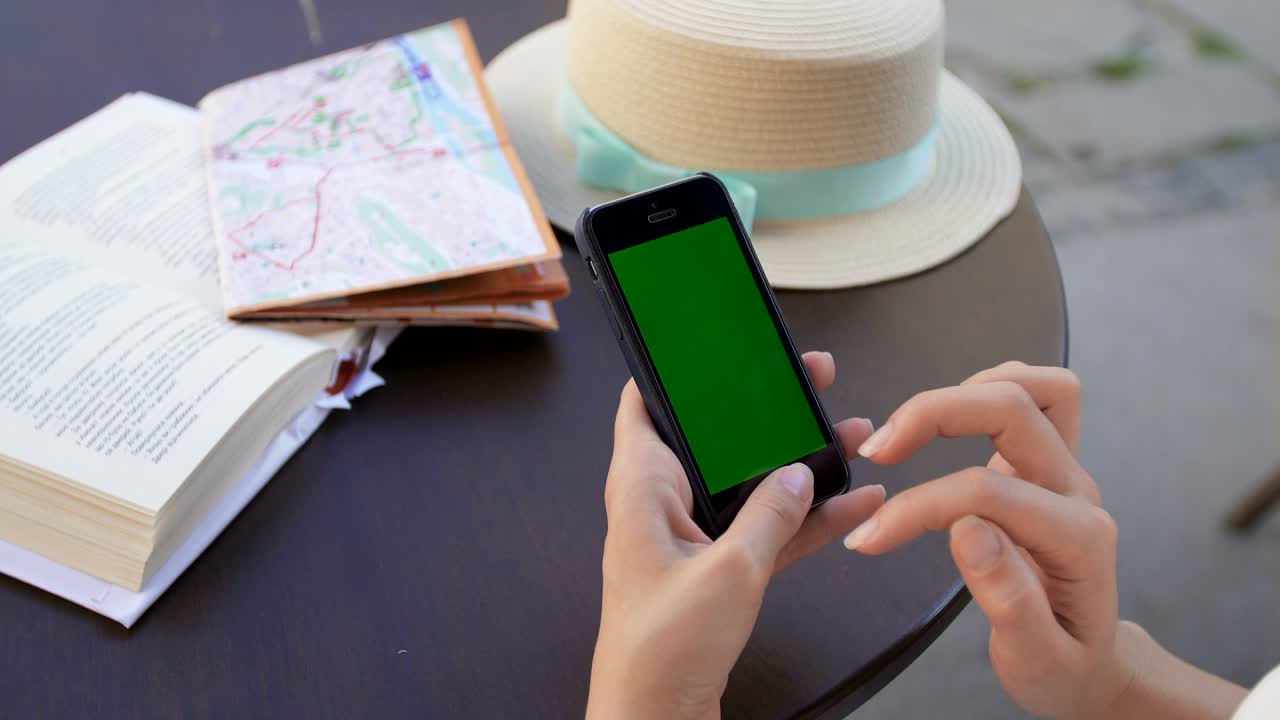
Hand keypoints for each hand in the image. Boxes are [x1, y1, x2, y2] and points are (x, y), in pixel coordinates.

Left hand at [586, 351, 885, 719]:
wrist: (655, 715)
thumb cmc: (658, 649)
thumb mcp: (729, 571)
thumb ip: (770, 516)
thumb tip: (797, 474)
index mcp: (641, 488)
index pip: (643, 405)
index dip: (676, 370)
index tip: (711, 344)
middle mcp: (662, 504)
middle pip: (714, 439)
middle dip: (761, 412)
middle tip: (804, 382)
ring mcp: (691, 537)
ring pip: (749, 483)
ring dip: (796, 464)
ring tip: (847, 434)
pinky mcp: (716, 568)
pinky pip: (765, 528)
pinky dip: (804, 518)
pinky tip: (852, 505)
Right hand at [843, 362, 1130, 717]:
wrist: (1090, 663)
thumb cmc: (1060, 664)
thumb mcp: (1035, 660)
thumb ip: (1008, 600)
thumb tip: (967, 528)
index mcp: (1077, 540)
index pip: (986, 494)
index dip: (917, 506)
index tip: (870, 538)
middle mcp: (1078, 491)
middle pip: (1014, 409)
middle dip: (934, 414)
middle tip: (878, 450)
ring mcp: (1068, 471)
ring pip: (1037, 387)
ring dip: (966, 390)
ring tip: (909, 426)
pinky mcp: (1051, 462)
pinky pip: (1040, 396)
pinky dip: (988, 388)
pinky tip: (947, 417)